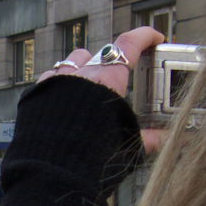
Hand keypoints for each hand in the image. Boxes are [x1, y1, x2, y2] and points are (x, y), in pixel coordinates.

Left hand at [38, 25, 166, 150]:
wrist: (51, 168)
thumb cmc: (91, 155)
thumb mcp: (126, 145)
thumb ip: (149, 138)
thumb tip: (166, 137)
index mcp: (107, 79)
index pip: (129, 45)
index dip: (144, 37)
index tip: (154, 37)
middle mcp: (81, 74)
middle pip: (101, 53)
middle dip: (115, 60)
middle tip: (122, 74)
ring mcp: (57, 81)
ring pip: (74, 61)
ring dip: (86, 66)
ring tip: (92, 83)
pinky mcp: (39, 94)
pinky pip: (52, 77)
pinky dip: (62, 82)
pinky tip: (66, 97)